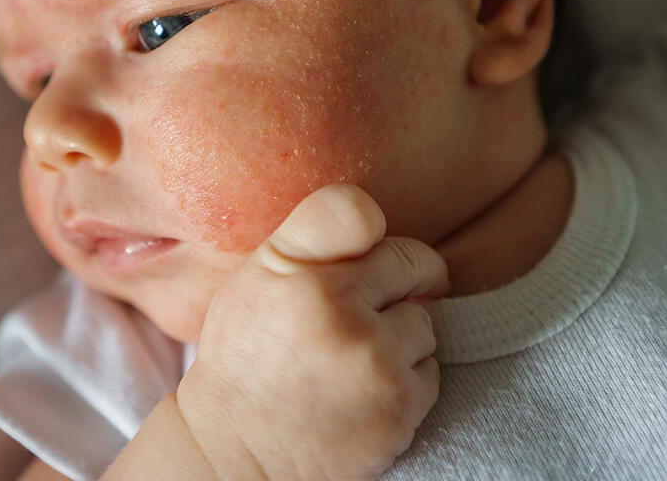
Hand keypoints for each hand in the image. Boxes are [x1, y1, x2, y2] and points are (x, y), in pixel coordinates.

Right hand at [175, 184, 449, 480]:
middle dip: (402, 281)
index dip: (371, 230)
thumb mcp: (255, 283)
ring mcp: (374, 360)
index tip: (367, 248)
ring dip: (399, 337)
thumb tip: (378, 225)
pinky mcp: (400, 405)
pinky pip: (429, 371)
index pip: (354, 211)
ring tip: (352, 362)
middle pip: (411, 263)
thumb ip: (309, 244)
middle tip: (368, 310)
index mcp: (291, 272)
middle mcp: (336, 309)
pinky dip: (405, 381)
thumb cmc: (248, 360)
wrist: (237, 456)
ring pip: (423, 321)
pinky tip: (363, 394)